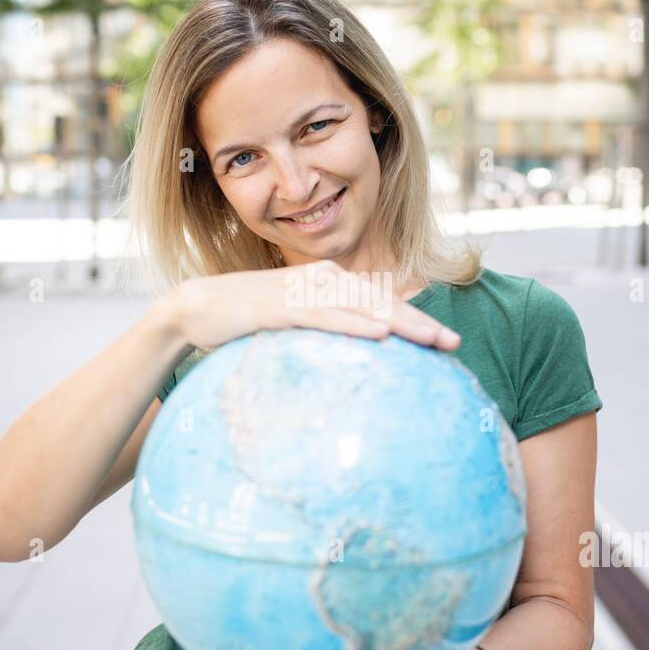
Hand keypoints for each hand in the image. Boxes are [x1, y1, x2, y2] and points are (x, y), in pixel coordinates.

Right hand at [158, 259, 461, 354]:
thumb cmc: (244, 321)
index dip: (415, 319)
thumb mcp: (290, 326)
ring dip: (400, 322)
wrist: (194, 308)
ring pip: (362, 307)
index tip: (446, 341)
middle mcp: (320, 281)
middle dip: (419, 322)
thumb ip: (319, 334)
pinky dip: (356, 323)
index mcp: (326, 283)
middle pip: (381, 302)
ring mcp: (302, 292)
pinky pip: (327, 316)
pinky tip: (381, 335)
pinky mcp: (281, 306)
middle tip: (453, 343)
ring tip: (432, 340)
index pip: (379, 302)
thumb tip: (345, 368)